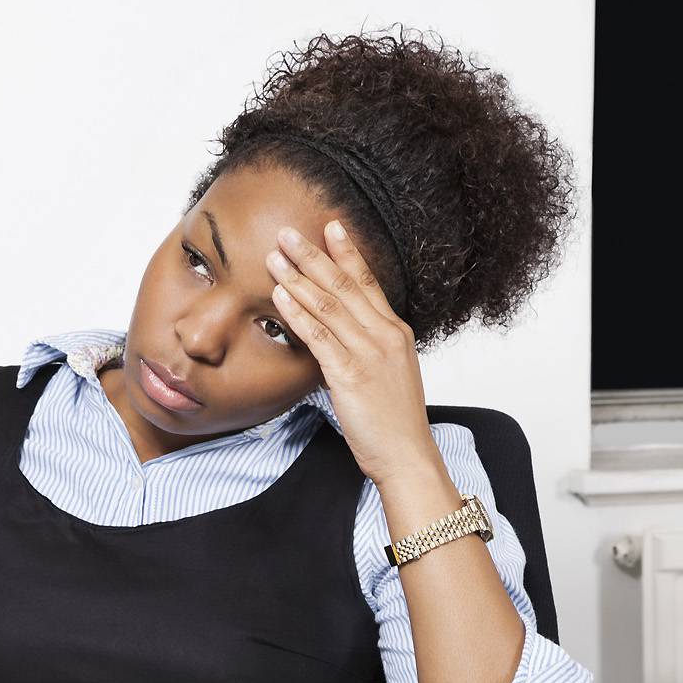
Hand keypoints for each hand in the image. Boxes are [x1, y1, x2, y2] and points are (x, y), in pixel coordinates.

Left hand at [266, 220, 439, 487]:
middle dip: (314, 256)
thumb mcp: (387, 374)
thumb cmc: (392, 421)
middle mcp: (385, 336)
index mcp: (395, 332)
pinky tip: (279, 297)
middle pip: (345, 286)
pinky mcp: (351, 375)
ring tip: (275, 257)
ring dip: (299, 278)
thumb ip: (368, 347)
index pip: (369, 282)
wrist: (407, 455)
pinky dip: (297, 313)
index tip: (332, 226)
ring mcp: (369, 354)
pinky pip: (319, 337)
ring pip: (330, 306)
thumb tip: (341, 332)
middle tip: (288, 232)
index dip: (348, 253)